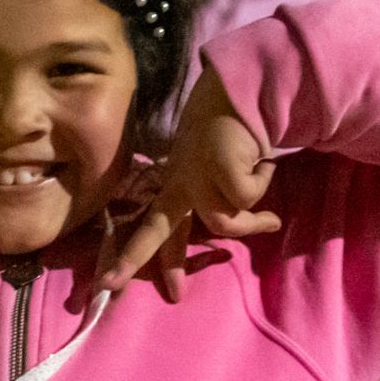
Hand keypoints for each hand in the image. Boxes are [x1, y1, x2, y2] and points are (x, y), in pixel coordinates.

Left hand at [101, 70, 277, 299]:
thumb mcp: (224, 179)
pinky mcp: (215, 168)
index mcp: (177, 187)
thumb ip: (229, 207)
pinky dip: (262, 183)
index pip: (154, 229)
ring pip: (224, 223)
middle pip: (154, 229)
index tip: (108, 283)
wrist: (239, 95)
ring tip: (271, 220)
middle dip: (132, 258)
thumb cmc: (235, 137)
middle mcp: (180, 184)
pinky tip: (262, 165)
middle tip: (109, 284)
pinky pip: (246, 199)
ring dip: (254, 223)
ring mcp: (195, 176)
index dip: (134, 257)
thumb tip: (262, 230)